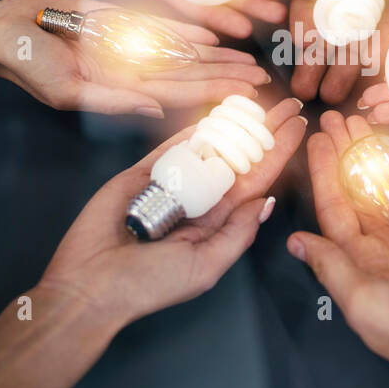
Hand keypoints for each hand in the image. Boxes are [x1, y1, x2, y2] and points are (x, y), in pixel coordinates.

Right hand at [0, 0, 271, 116]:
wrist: (5, 34)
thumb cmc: (29, 68)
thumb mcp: (69, 91)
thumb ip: (114, 98)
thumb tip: (157, 107)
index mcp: (126, 88)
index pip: (183, 90)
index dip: (216, 89)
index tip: (248, 92)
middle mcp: (133, 69)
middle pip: (191, 72)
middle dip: (226, 74)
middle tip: (262, 75)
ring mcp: (129, 47)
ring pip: (182, 51)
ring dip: (215, 54)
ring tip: (248, 56)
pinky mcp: (120, 23)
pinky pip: (160, 27)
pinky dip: (187, 29)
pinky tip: (213, 32)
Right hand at [38, 97, 306, 326]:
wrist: (91, 284)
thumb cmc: (147, 286)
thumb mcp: (205, 266)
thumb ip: (237, 234)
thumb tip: (265, 202)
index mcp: (215, 225)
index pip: (254, 183)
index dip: (277, 156)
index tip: (298, 130)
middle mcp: (197, 203)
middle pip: (237, 160)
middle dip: (264, 134)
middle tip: (288, 106)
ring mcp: (169, 186)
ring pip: (206, 149)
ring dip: (232, 125)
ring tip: (258, 101)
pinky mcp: (140, 174)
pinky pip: (169, 148)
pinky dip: (189, 130)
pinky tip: (213, 113)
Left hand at [287, 111, 388, 387]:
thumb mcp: (364, 300)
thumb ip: (332, 266)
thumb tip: (296, 242)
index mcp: (358, 266)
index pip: (333, 209)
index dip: (323, 173)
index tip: (315, 139)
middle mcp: (384, 252)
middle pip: (359, 193)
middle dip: (346, 156)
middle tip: (338, 118)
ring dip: (378, 156)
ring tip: (366, 121)